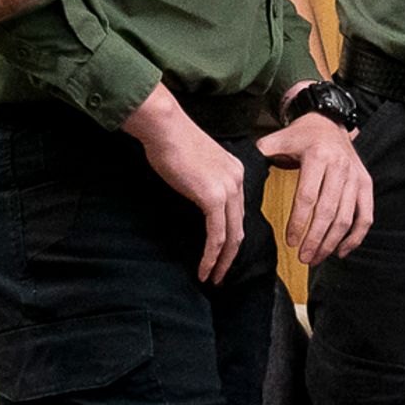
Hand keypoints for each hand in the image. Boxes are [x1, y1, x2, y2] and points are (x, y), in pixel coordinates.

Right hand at [127, 92, 252, 282]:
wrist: (164, 126)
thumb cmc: (169, 140)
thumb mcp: (194, 163)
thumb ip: (201, 182)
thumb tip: (194, 199)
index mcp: (234, 171)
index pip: (237, 212)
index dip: (231, 236)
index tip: (221, 254)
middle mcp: (237, 180)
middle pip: (240, 227)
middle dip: (230, 256)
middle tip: (220, 275)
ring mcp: (227, 188)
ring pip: (231, 236)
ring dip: (222, 261)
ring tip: (212, 278)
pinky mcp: (212, 196)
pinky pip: (217, 235)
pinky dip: (211, 256)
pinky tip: (204, 269)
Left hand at [259, 101, 372, 263]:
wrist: (329, 122)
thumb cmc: (301, 136)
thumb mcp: (279, 139)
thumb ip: (262, 154)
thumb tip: (240, 172)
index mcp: (318, 156)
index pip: (307, 196)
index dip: (298, 222)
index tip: (289, 242)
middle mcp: (340, 166)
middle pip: (328, 212)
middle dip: (315, 239)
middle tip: (302, 258)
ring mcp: (355, 177)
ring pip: (346, 218)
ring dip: (332, 243)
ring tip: (315, 258)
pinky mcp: (365, 185)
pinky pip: (365, 216)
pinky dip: (355, 238)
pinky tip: (340, 252)